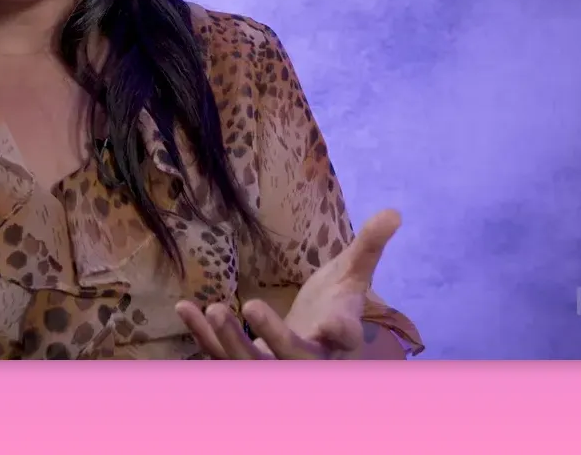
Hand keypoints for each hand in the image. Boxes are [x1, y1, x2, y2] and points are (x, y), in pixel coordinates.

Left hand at [174, 209, 401, 359]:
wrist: (311, 336)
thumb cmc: (334, 301)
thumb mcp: (352, 272)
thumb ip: (369, 246)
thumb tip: (395, 212)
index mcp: (341, 335)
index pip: (347, 337)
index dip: (342, 333)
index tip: (336, 326)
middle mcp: (311, 359)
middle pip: (294, 359)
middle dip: (275, 338)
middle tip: (253, 304)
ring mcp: (275, 367)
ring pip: (253, 366)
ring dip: (231, 343)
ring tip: (216, 309)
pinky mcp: (247, 366)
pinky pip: (221, 357)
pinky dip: (203, 337)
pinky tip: (186, 307)